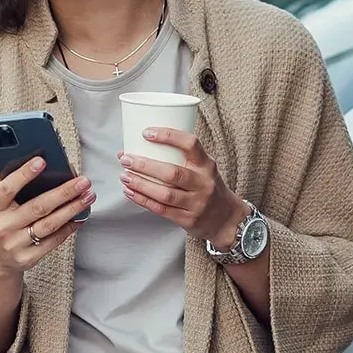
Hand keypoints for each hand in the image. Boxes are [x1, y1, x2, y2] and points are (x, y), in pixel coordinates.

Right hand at [0, 154, 94, 278]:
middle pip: (37, 206)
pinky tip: (81, 215)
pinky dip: (69, 227)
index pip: (6, 188)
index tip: (42, 161)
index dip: (23, 174)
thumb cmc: (0, 220)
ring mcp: (15, 244)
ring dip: (72, 209)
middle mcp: (2, 226)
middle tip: (83, 181)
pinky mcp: (29, 258)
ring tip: (88, 195)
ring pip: (49, 224)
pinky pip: (54, 241)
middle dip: (63, 192)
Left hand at [119, 127, 246, 245]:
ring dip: (141, 184)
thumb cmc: (207, 187)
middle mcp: (204, 183)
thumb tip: (135, 146)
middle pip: (172, 173)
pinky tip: (130, 192)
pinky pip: (161, 209)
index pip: (190, 144)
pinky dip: (142, 200)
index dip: (168, 136)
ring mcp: (197, 203)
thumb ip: (178, 158)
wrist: (226, 219)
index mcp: (207, 165)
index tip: (147, 133)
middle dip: (145, 165)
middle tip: (126, 159)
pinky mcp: (188, 220)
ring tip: (125, 176)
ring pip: (165, 194)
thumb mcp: (203, 168)